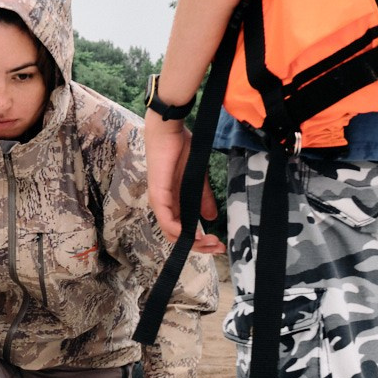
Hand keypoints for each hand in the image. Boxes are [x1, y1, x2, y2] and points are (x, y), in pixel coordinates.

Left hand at [145, 112, 224, 255]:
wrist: (170, 130)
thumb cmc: (180, 150)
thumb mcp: (197, 179)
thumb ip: (203, 199)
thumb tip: (211, 218)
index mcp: (173, 203)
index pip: (183, 231)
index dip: (200, 242)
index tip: (219, 244)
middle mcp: (164, 206)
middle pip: (177, 237)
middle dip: (199, 246)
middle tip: (218, 248)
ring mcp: (159, 201)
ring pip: (171, 233)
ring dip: (192, 242)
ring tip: (210, 242)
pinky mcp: (158, 194)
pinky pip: (166, 219)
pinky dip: (179, 231)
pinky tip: (193, 235)